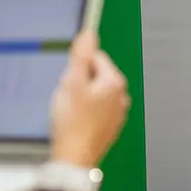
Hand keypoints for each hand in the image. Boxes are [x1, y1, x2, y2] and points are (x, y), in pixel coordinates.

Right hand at [50, 30, 130, 167]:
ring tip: (71, 113)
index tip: (70, 82)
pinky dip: (85, 113)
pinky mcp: (111, 126)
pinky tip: (76, 123)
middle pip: (95, 76)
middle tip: (69, 99)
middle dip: (79, 83)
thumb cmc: (73, 122)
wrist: (75, 157)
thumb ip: (81, 55)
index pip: (94, 58)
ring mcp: (118, 113)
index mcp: (115, 82)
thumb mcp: (72, 82)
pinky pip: (95, 110)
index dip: (77, 67)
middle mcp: (122, 96)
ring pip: (94, 94)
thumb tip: (89, 33)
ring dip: (82, 98)